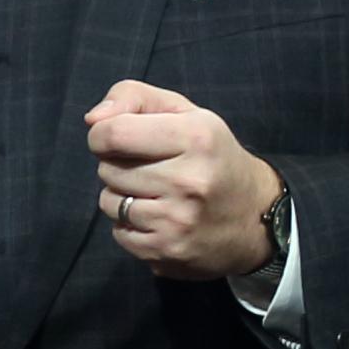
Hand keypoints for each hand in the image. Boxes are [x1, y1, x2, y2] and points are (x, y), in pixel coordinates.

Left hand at [89, 81, 284, 281]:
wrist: (255, 216)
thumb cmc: (209, 155)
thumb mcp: (183, 112)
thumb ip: (133, 98)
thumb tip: (92, 120)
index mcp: (196, 137)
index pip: (111, 134)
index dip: (102, 135)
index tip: (116, 139)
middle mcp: (190, 180)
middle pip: (107, 169)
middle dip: (119, 166)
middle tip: (153, 169)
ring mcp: (179, 219)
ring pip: (109, 202)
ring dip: (122, 196)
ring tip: (158, 193)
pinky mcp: (169, 250)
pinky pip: (118, 232)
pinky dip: (130, 225)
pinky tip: (159, 218)